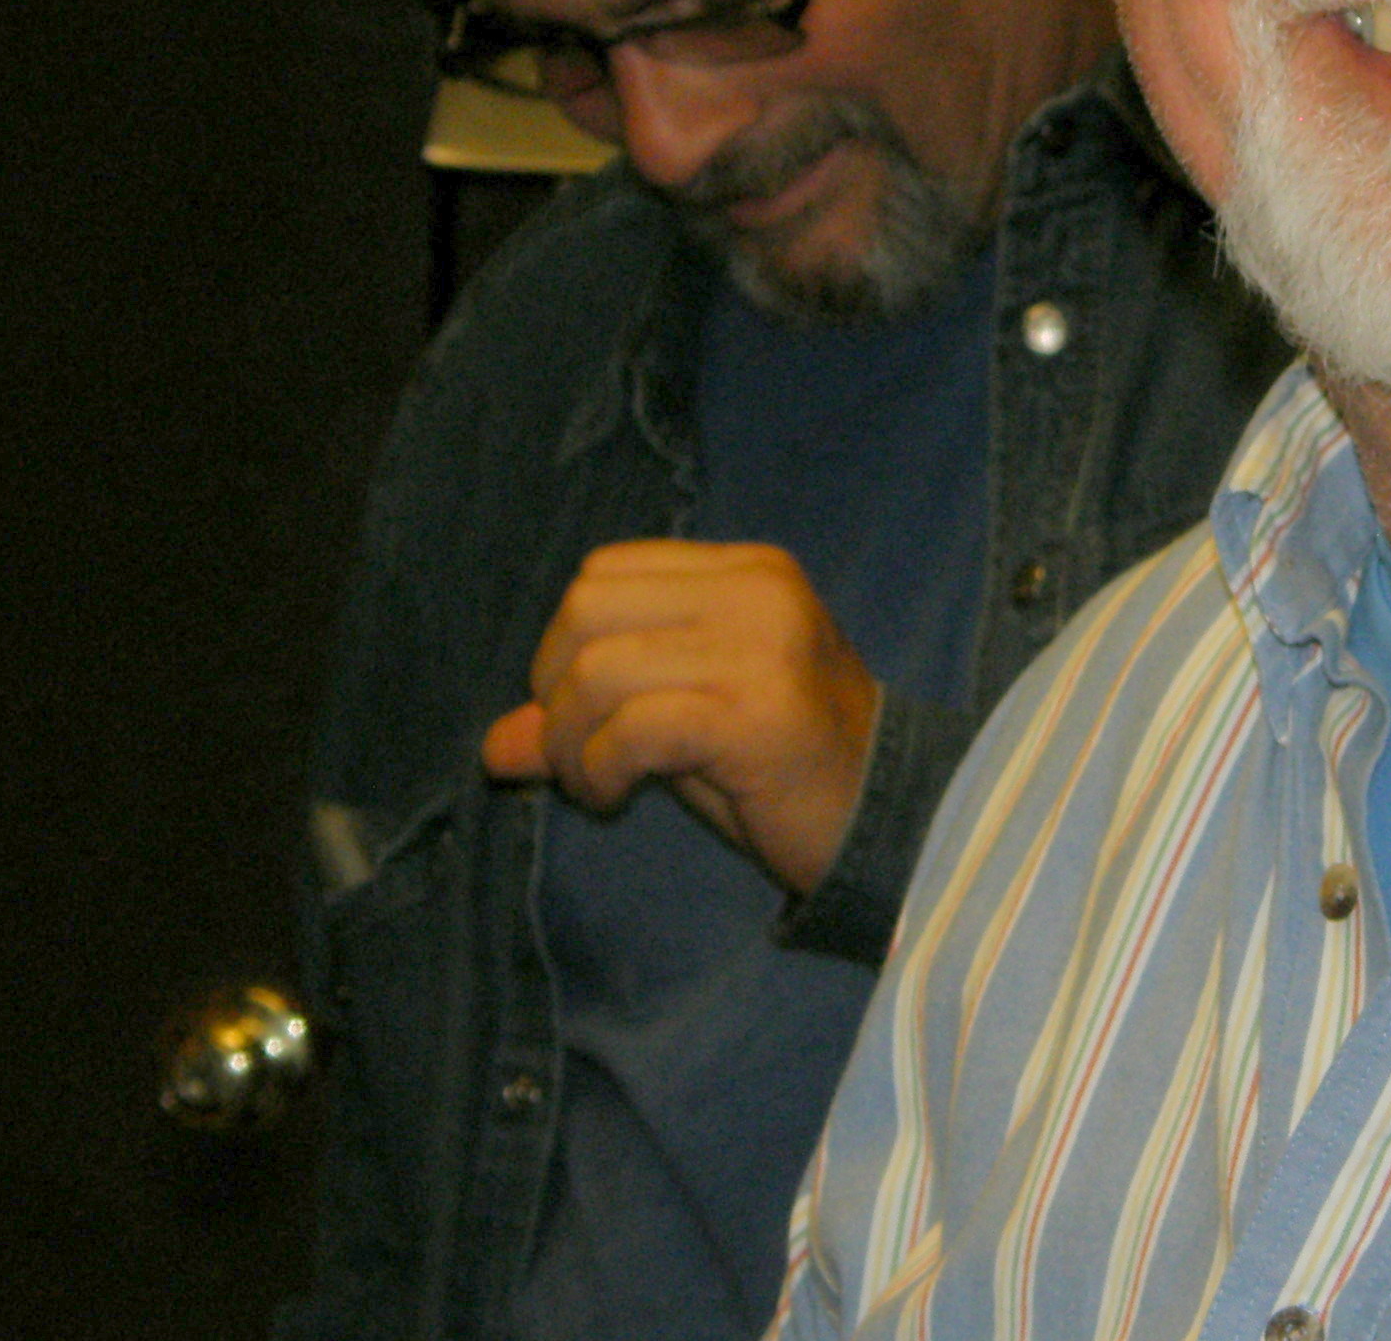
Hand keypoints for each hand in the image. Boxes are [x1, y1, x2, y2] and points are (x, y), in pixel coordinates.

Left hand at [480, 540, 883, 896]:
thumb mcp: (681, 724)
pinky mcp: (758, 714)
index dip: (564, 644)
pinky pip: (633, 728)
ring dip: (573, 743)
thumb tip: (495, 746)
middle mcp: (758, 593)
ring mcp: (763, 649)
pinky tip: (621, 797)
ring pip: (599, 670)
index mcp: (748, 572)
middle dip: (556, 693)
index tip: (583, 712)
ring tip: (601, 784)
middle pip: (586, 607)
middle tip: (583, 755)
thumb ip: (595, 715)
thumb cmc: (785, 766)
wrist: (895, 819)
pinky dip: (601, 768)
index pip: (605, 571)